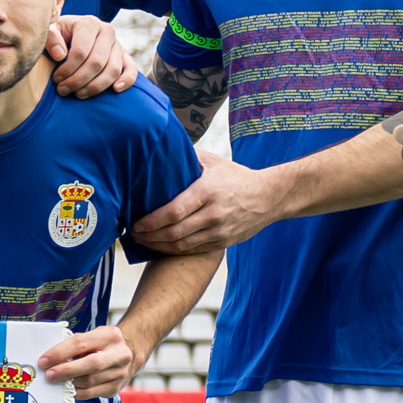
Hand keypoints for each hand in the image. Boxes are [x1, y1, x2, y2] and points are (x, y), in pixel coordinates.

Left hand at [38, 323, 145, 400]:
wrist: (129, 354)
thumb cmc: (101, 345)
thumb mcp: (92, 337)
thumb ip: (73, 345)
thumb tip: (48, 360)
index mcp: (109, 335)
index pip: (81, 343)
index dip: (59, 352)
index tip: (43, 361)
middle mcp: (119, 354)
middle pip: (91, 364)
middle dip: (66, 371)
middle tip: (48, 375)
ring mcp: (121, 372)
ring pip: (91, 381)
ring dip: (69, 383)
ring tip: (55, 382)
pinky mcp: (116, 388)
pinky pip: (92, 393)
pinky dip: (76, 393)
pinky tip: (66, 389)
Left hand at [44, 15, 136, 95]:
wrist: (72, 32)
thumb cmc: (59, 34)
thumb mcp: (50, 31)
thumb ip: (50, 38)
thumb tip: (60, 55)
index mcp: (89, 23)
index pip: (80, 52)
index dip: (67, 70)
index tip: (56, 80)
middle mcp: (107, 31)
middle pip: (96, 63)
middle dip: (78, 81)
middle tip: (63, 90)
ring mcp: (118, 44)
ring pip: (112, 70)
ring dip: (95, 87)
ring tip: (78, 94)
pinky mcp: (125, 56)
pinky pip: (131, 69)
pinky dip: (126, 80)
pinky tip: (115, 90)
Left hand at [129, 149, 287, 253]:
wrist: (270, 196)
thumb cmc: (236, 176)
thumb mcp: (214, 162)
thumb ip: (188, 159)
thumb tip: (160, 150)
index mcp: (208, 191)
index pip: (173, 211)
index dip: (151, 222)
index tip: (135, 223)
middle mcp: (213, 213)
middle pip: (174, 232)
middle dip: (149, 236)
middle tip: (133, 235)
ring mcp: (219, 230)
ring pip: (182, 245)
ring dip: (158, 246)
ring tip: (143, 242)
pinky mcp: (223, 242)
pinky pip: (193, 250)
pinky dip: (174, 251)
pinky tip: (161, 247)